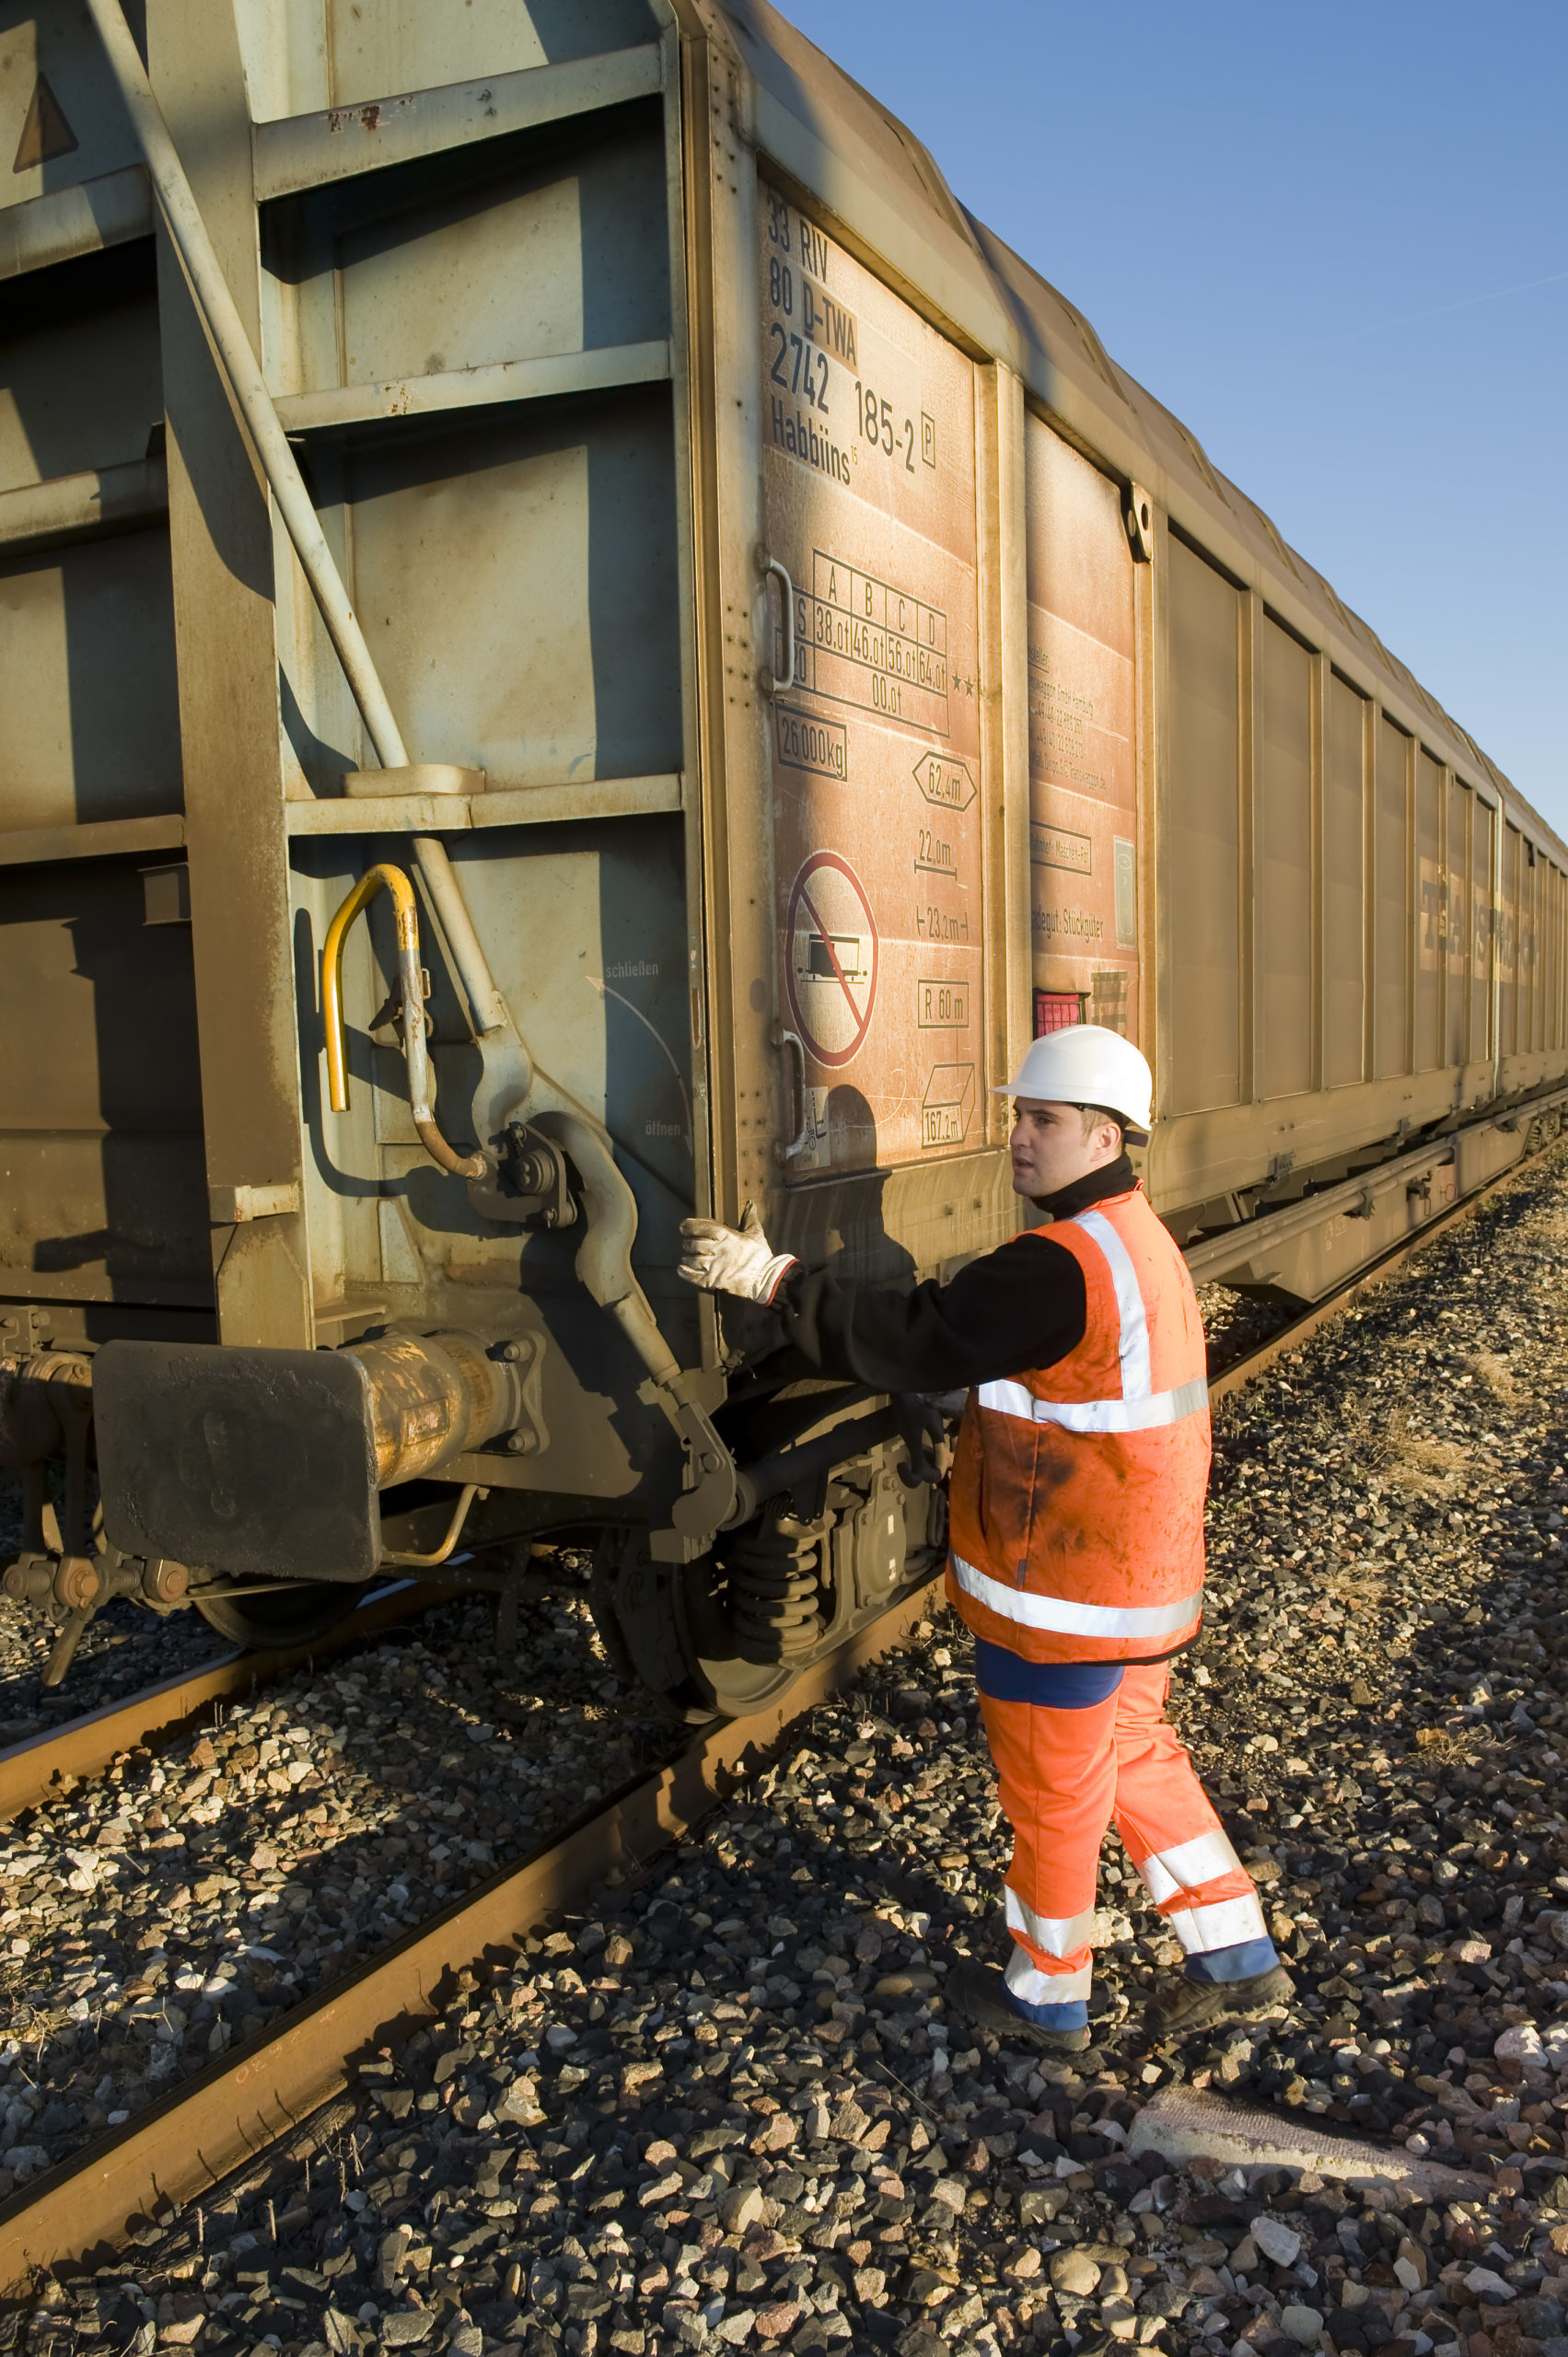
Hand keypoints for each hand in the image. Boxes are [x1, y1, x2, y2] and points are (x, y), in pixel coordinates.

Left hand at [677, 1202, 798, 1303]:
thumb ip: (749, 1217)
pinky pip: (693, 1277)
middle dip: (687, 1243)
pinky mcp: (713, 1281)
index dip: (688, 1226)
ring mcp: (714, 1266)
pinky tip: (681, 1269)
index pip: (700, 1227)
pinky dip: (685, 1272)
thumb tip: (750, 1203)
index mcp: (726, 1235)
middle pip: (693, 1244)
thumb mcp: (756, 1233)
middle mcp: (718, 1249)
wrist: (766, 1279)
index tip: (683, 1226)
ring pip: (691, 1259)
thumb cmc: (761, 1255)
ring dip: (687, 1257)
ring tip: (687, 1257)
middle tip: (687, 1243)